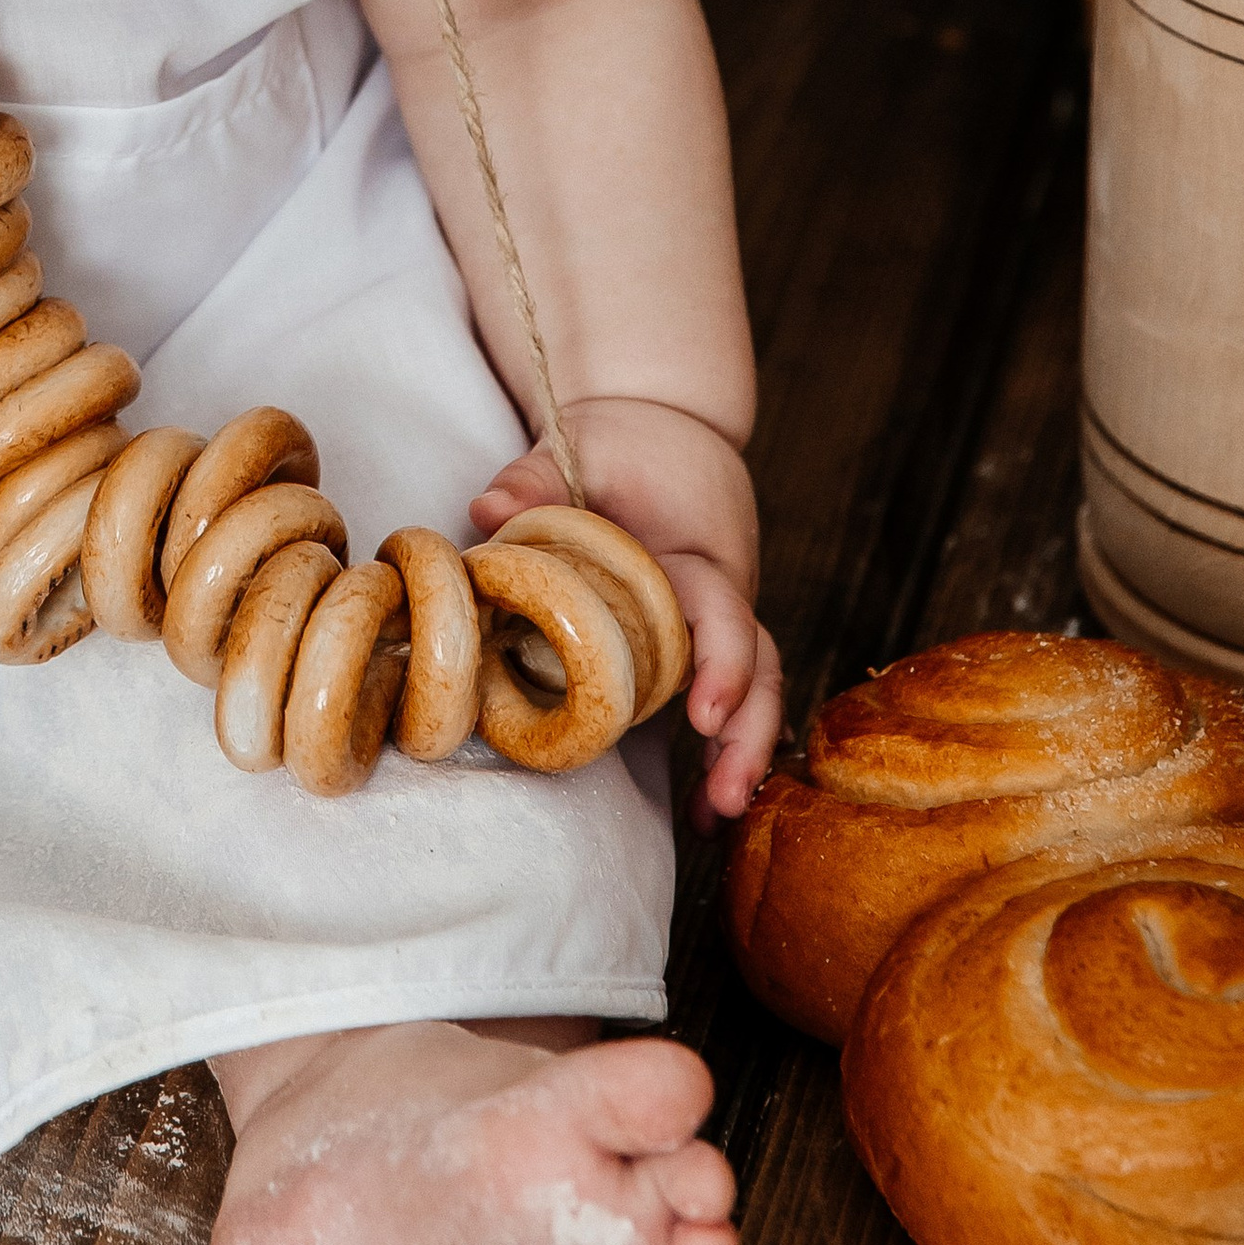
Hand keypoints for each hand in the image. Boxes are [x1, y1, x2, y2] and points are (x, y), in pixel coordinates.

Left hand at [470, 395, 781, 828]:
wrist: (665, 427)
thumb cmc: (623, 444)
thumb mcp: (580, 446)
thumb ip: (533, 479)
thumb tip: (485, 512)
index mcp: (698, 556)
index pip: (725, 615)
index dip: (722, 664)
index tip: (701, 713)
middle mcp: (718, 596)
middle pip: (758, 670)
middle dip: (746, 736)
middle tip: (722, 797)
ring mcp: (715, 623)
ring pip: (749, 691)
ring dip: (737, 754)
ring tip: (713, 817)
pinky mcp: (699, 641)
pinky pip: (723, 697)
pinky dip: (719, 747)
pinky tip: (703, 807)